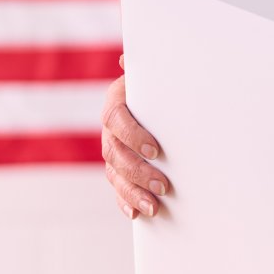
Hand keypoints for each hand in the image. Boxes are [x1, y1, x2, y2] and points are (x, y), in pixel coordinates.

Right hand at [102, 54, 169, 218]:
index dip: (133, 135)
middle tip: (164, 186)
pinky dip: (125, 202)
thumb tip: (127, 59)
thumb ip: (145, 68)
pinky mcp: (117, 170)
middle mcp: (109, 130)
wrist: (153, 101)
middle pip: (116, 154)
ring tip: (154, 207)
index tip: (155, 150)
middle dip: (139, 172)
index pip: (116, 120)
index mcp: (116, 104)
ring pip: (115, 175)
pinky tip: (137, 215)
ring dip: (133, 193)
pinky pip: (116, 189)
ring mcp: (111, 152)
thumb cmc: (159, 88)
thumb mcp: (155, 76)